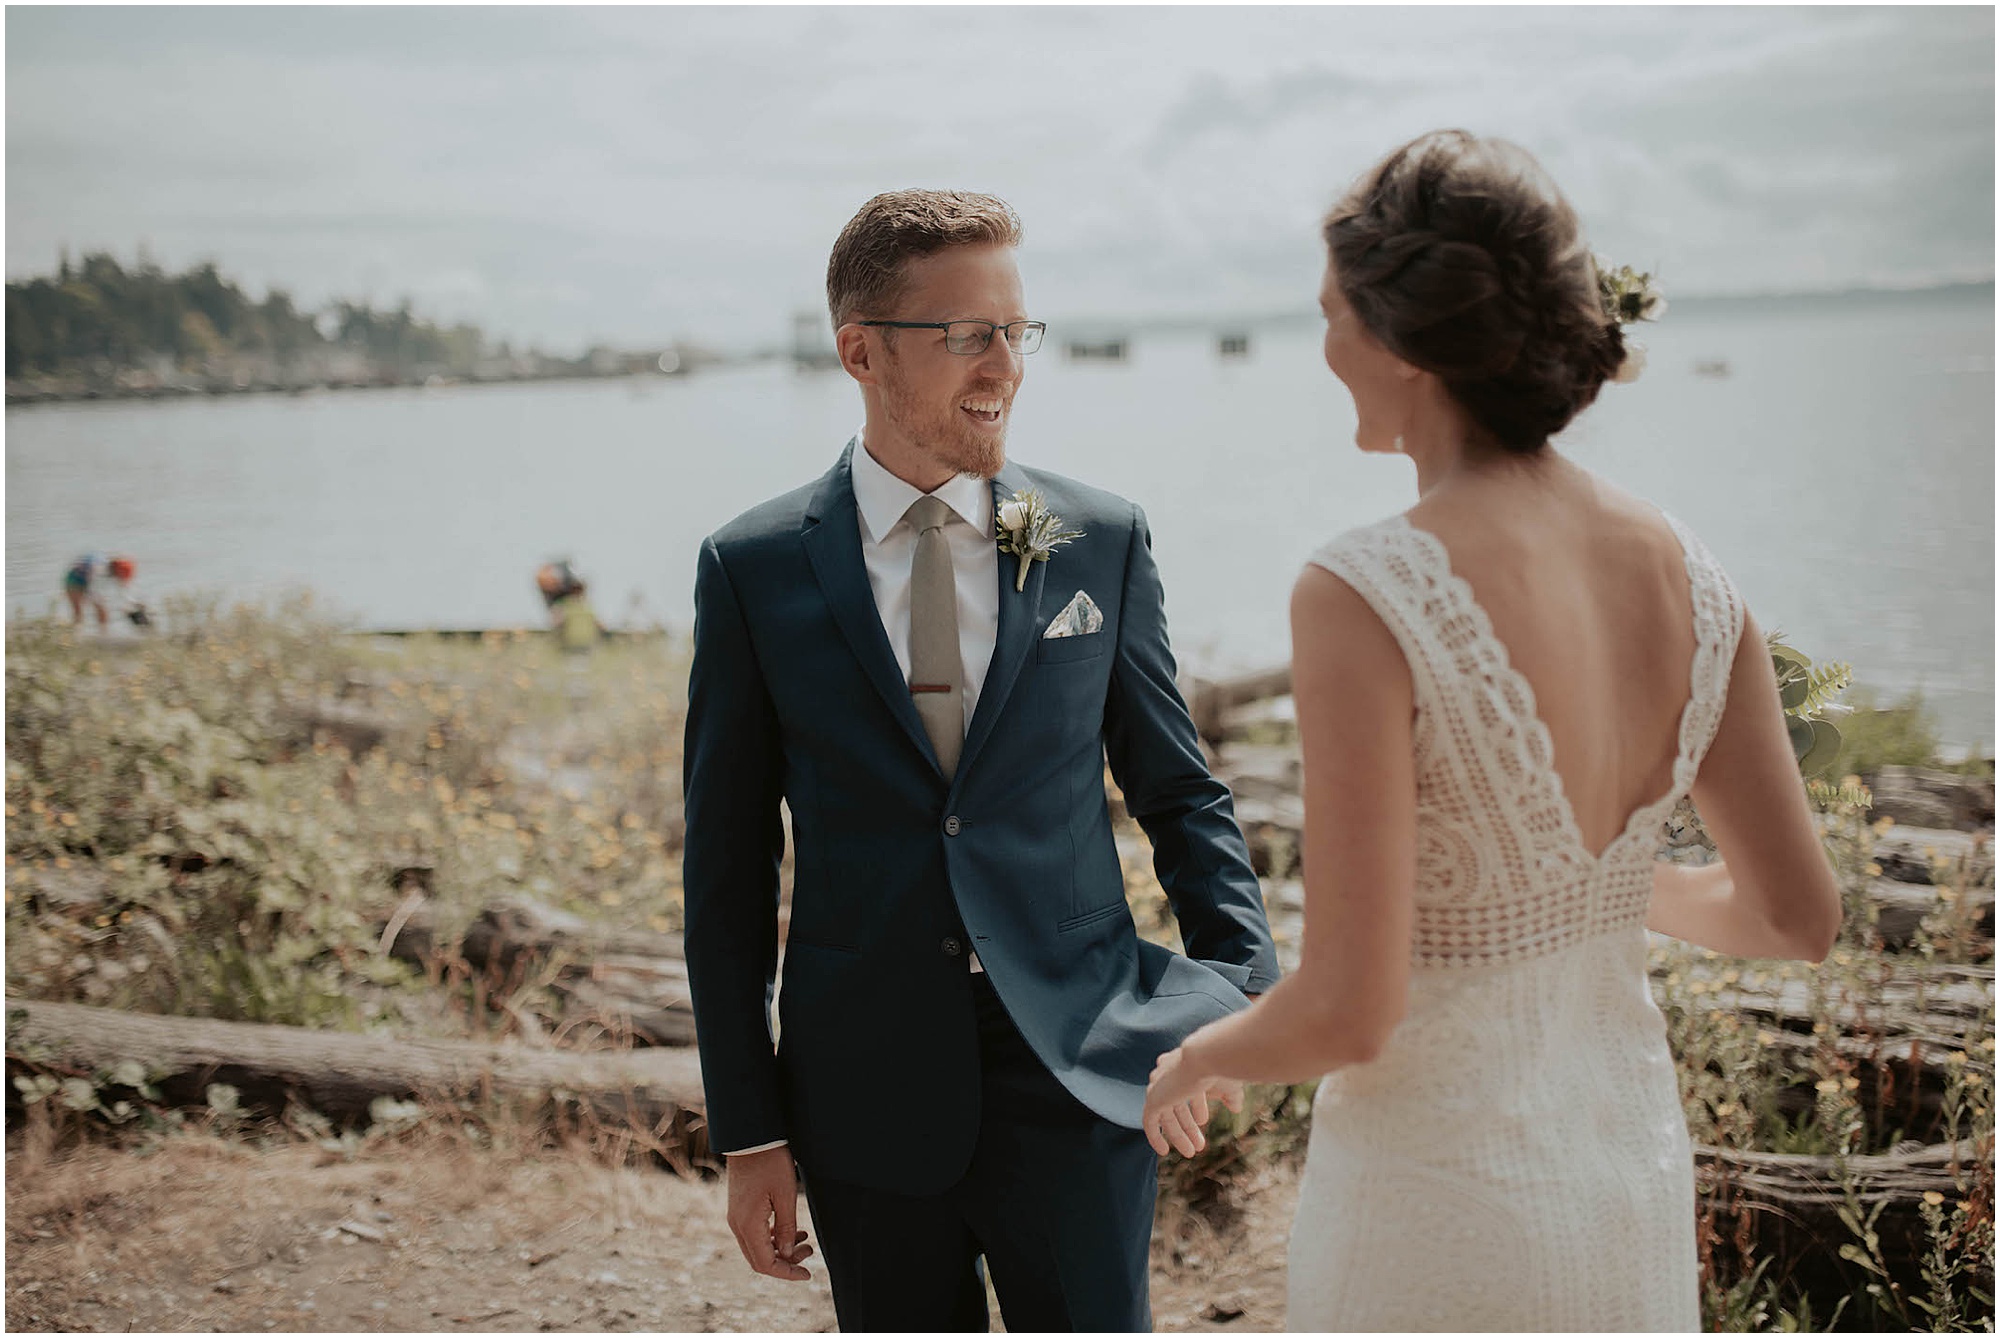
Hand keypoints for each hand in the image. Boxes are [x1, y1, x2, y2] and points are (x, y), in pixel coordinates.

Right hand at [724, 1146, 813, 1280]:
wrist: (750, 1136)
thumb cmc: (770, 1161)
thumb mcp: (785, 1194)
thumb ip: (786, 1227)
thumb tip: (787, 1254)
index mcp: (748, 1224)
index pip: (765, 1264)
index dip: (787, 1273)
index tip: (808, 1274)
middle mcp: (737, 1225)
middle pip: (759, 1259)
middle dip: (786, 1262)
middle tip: (810, 1252)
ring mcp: (736, 1217)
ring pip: (757, 1247)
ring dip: (780, 1249)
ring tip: (806, 1240)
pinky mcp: (739, 1209)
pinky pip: (754, 1234)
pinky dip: (772, 1237)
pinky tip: (792, 1229)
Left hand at [1141, 1046, 1242, 1157]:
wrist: (1208, 1056)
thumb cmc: (1223, 1066)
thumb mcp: (1229, 1084)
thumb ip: (1230, 1095)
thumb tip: (1235, 1107)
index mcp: (1183, 1063)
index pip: (1187, 1087)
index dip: (1196, 1106)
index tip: (1203, 1121)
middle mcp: (1167, 1072)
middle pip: (1176, 1105)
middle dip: (1188, 1126)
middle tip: (1199, 1145)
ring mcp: (1159, 1085)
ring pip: (1166, 1116)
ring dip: (1178, 1135)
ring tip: (1191, 1152)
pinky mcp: (1153, 1098)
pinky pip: (1150, 1122)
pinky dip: (1155, 1136)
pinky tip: (1163, 1151)